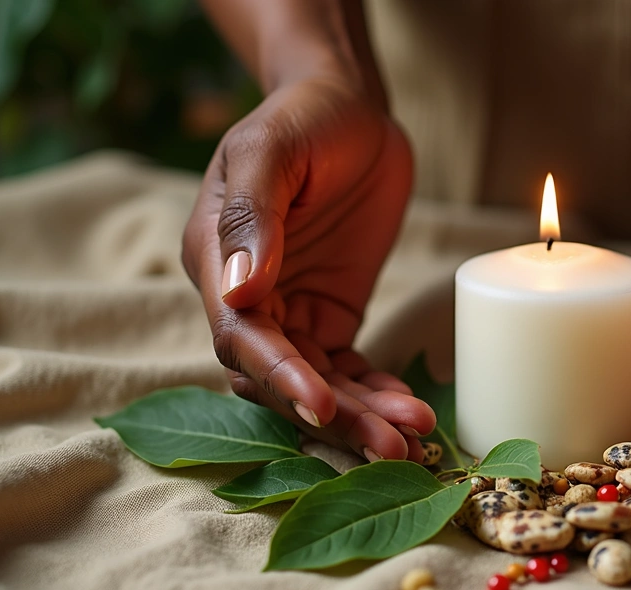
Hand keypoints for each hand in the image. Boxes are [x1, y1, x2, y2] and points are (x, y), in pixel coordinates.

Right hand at [182, 77, 434, 462]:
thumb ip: (254, 218)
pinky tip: (410, 410)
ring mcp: (292, 309)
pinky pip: (350, 367)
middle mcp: (249, 298)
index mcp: (217, 262)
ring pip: (319, 382)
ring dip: (362, 415)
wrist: (348, 104)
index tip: (322, 406)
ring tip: (413, 438)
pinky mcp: (331, 312)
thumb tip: (238, 294)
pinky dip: (377, 391)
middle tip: (390, 444)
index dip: (280, 378)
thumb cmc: (303, 116)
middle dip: (334, 415)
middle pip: (281, 377)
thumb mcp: (273, 151)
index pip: (241, 339)